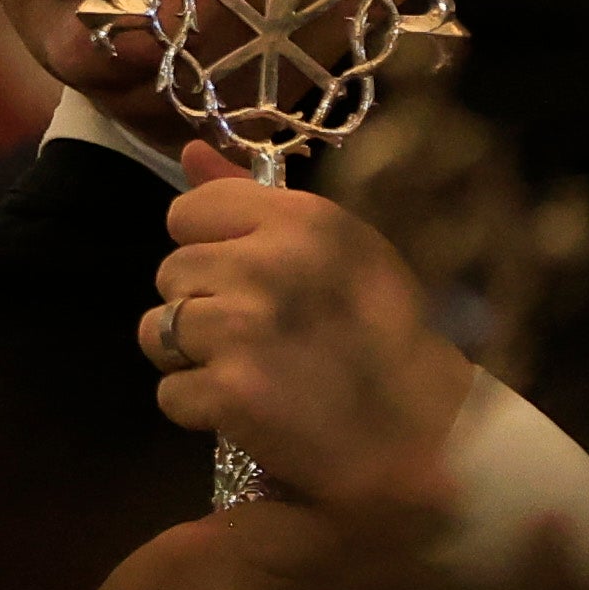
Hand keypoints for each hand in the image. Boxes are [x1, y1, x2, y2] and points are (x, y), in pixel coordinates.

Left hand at [141, 143, 473, 521]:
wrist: (430, 438)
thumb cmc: (388, 339)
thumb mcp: (341, 247)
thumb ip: (254, 199)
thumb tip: (190, 151)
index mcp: (302, 218)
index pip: (190, 211)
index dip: (209, 249)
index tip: (246, 279)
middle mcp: (266, 262)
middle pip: (171, 273)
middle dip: (202, 306)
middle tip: (258, 337)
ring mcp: (243, 327)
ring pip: (158, 332)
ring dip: (192, 359)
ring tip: (249, 372)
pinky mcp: (230, 390)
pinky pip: (170, 392)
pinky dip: (199, 410)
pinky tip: (248, 414)